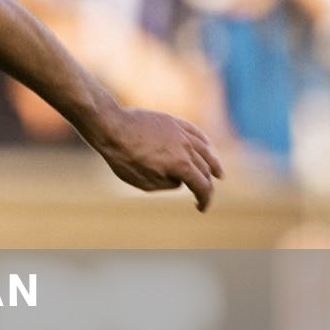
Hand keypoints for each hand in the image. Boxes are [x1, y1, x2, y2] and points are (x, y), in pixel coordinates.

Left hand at [92, 108, 223, 211]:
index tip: (201, 208)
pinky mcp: (172, 121)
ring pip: (205, 149)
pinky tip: (207, 147)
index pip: (202, 185)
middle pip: (204, 169)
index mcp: (181, 165)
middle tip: (203, 194)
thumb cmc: (123, 157)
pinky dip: (204, 142)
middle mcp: (186, 147)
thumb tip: (179, 180)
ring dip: (213, 163)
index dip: (204, 199)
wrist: (111, 127)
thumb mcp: (143, 182)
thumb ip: (166, 184)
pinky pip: (195, 132)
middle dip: (206, 184)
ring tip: (218, 173)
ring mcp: (181, 132)